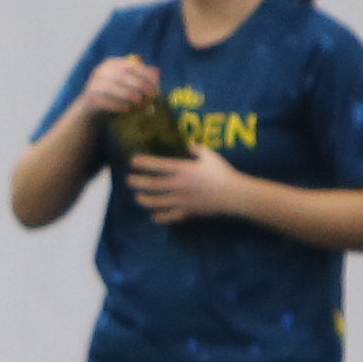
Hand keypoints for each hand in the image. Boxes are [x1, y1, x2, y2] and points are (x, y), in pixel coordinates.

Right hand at [79, 54, 164, 118]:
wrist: (90, 109)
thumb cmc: (114, 95)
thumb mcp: (127, 84)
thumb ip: (141, 78)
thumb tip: (158, 73)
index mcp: (111, 63)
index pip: (130, 66)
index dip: (145, 73)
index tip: (157, 82)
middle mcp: (101, 71)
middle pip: (123, 76)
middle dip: (140, 85)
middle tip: (152, 94)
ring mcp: (94, 84)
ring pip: (114, 88)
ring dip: (130, 95)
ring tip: (140, 102)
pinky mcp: (90, 98)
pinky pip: (106, 101)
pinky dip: (119, 105)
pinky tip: (128, 109)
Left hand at [124, 146, 252, 222]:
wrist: (234, 195)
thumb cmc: (222, 173)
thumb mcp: (209, 155)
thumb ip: (195, 148)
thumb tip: (186, 144)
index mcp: (183, 170)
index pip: (158, 166)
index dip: (144, 163)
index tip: (133, 161)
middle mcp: (178, 186)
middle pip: (153, 185)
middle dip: (138, 182)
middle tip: (128, 180)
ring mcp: (181, 201)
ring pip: (157, 202)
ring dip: (145, 200)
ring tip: (138, 197)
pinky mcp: (187, 213)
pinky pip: (170, 217)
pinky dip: (160, 217)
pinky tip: (154, 216)